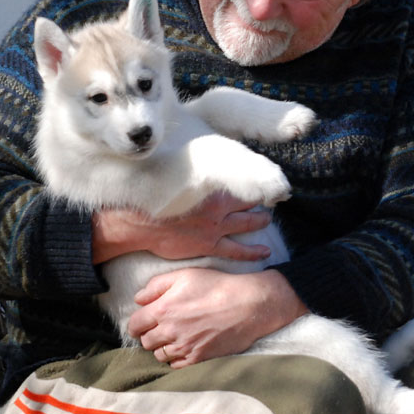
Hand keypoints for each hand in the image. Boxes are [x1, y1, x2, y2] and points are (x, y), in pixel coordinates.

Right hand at [91, 191, 272, 263]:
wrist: (142, 223)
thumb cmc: (156, 199)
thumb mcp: (178, 179)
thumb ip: (196, 174)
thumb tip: (202, 162)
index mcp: (212, 188)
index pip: (241, 182)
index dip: (253, 181)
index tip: (262, 178)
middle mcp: (219, 208)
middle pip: (248, 202)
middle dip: (261, 200)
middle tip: (271, 198)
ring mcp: (216, 228)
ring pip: (247, 223)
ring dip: (260, 221)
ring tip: (268, 220)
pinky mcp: (210, 245)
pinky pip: (237, 250)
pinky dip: (252, 251)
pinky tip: (264, 251)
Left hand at [127, 268, 307, 367]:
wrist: (247, 304)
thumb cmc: (216, 286)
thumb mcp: (185, 275)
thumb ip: (156, 285)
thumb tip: (138, 298)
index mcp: (163, 310)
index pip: (134, 325)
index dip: (137, 323)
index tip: (144, 321)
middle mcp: (170, 332)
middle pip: (145, 342)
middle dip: (150, 334)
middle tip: (161, 327)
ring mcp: (184, 348)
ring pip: (159, 355)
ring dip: (163, 347)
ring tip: (174, 336)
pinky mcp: (198, 358)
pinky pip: (176, 365)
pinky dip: (176, 357)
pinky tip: (185, 345)